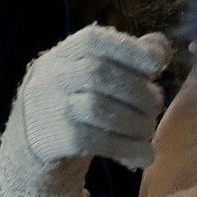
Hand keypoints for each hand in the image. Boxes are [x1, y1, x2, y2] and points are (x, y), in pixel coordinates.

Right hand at [11, 25, 171, 173]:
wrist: (35, 129)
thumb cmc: (80, 90)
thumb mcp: (97, 64)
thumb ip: (132, 53)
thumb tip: (161, 48)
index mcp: (69, 50)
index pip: (95, 41)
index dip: (130, 51)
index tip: (156, 66)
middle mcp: (55, 74)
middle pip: (98, 75)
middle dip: (138, 92)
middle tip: (155, 106)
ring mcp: (52, 106)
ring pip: (96, 109)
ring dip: (135, 123)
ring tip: (148, 131)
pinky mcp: (56, 138)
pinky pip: (94, 142)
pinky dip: (126, 149)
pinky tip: (142, 155)